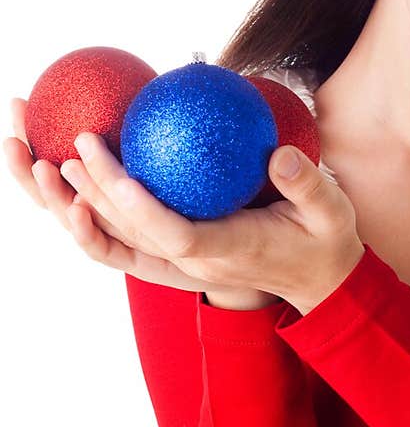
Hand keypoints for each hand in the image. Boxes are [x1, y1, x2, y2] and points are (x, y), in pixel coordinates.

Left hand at [31, 122, 363, 314]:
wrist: (321, 279)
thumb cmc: (326, 239)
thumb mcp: (331, 210)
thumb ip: (307, 183)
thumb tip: (280, 154)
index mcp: (227, 250)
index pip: (174, 234)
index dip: (139, 207)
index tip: (113, 173)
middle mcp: (195, 261)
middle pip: (134, 235)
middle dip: (98, 194)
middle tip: (76, 147)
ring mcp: (183, 260)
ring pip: (124, 238)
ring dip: (88, 203)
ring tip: (60, 162)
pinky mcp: (180, 251)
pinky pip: (132, 235)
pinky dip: (103, 212)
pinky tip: (86, 180)